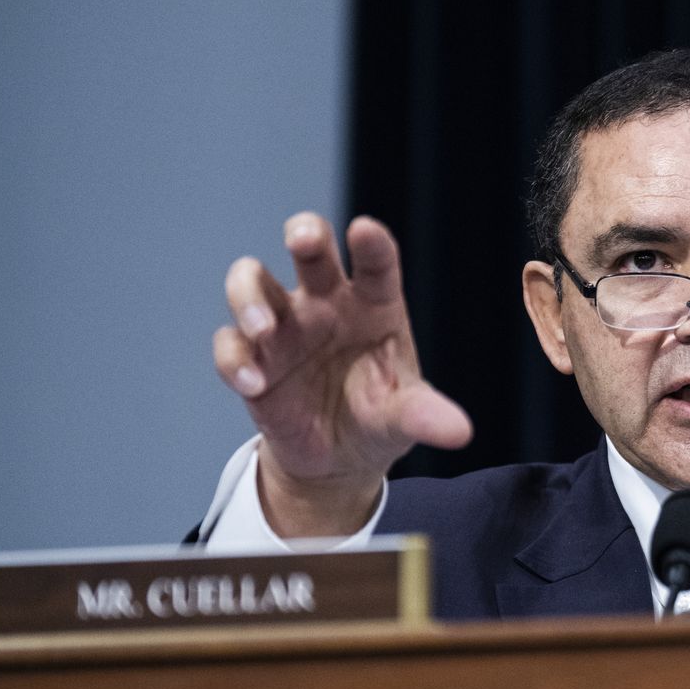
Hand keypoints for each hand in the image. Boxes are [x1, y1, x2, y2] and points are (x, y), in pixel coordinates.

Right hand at [212, 213, 471, 536]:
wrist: (338, 458)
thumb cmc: (379, 417)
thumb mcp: (405, 418)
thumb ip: (426, 416)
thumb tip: (460, 433)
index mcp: (374, 303)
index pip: (376, 263)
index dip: (371, 244)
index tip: (365, 230)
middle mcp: (326, 302)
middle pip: (309, 247)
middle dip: (304, 233)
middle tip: (303, 240)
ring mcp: (284, 324)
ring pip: (251, 281)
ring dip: (250, 297)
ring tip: (263, 328)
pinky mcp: (251, 357)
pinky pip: (229, 344)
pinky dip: (235, 359)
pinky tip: (254, 384)